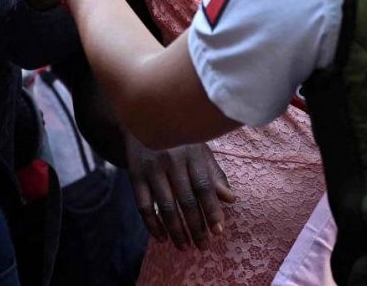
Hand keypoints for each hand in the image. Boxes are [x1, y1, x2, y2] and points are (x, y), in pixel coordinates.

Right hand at [125, 135, 235, 250]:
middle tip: (203, 246)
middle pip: (186, 200)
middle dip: (196, 226)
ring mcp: (152, 169)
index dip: (212, 210)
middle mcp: (173, 161)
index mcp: (193, 153)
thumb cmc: (179, 139)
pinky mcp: (135, 175)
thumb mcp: (199, 149)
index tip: (219, 231)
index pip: (204, 187)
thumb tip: (231, 199)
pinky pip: (143, 206)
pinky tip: (161, 238)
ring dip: (176, 230)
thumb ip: (214, 175)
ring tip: (185, 247)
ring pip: (165, 206)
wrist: (143, 117)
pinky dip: (152, 225)